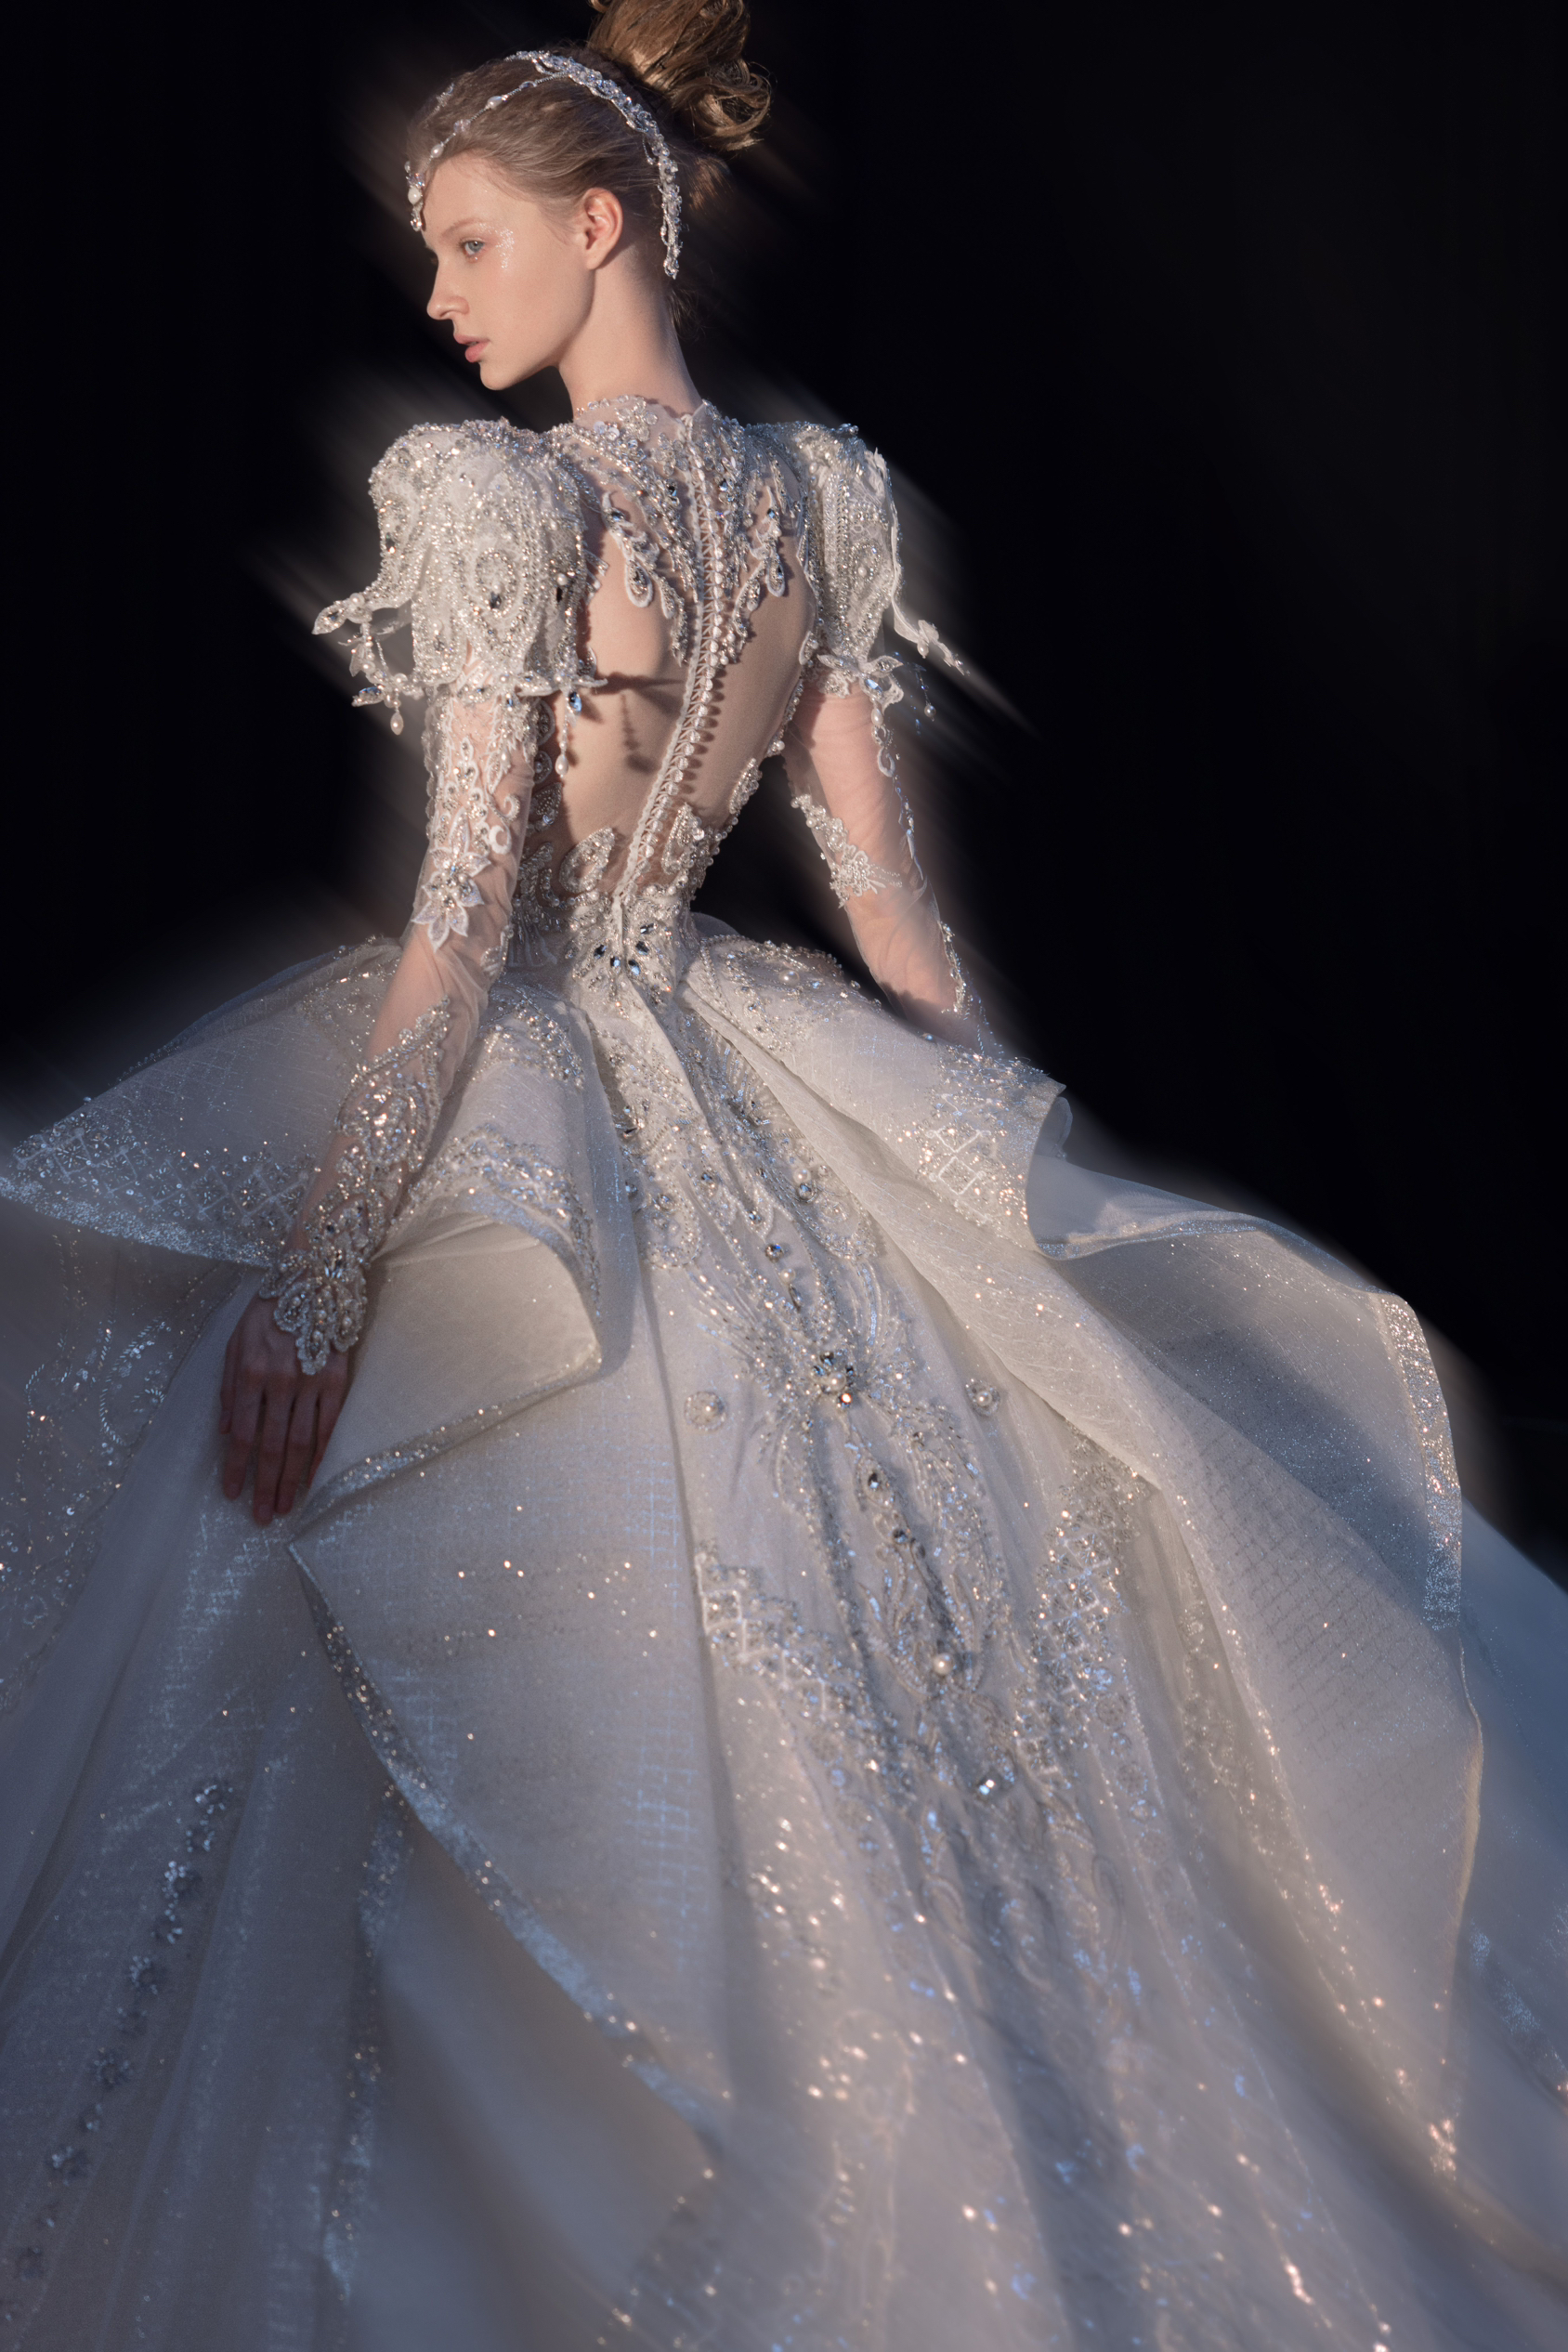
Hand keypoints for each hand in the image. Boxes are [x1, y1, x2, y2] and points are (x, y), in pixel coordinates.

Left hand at [220, 1290, 349, 1524]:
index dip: (237, 1468)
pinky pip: (329, 1426)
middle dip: (266, 1485)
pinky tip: (314, 1478)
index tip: (232, 1495)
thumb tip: (225, 1431)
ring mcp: (312, 1383)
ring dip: (292, 1479)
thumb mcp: (234, 1342)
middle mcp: (281, 1382)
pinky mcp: (337, 1380)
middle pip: (273, 1445)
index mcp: (251, 1373)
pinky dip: (321, 1455)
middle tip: (263, 1516)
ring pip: (301, 1442)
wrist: (312, 1277)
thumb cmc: (268, 1310)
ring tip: (286, 1506)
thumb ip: (229, 1387)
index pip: (244, 1433)